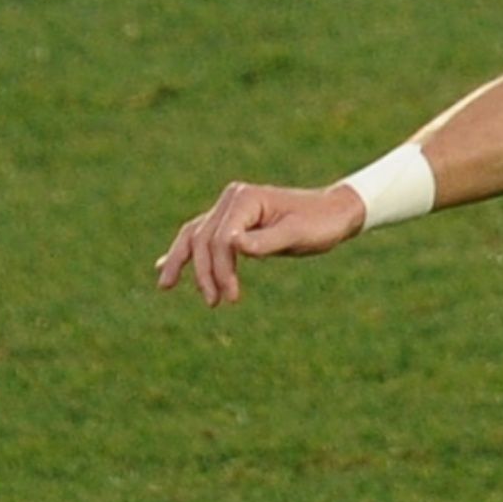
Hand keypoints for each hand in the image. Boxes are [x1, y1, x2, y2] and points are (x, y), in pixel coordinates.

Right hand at [155, 180, 366, 305]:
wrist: (336, 213)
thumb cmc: (321, 223)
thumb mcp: (297, 235)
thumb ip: (266, 241)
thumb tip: (232, 244)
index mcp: (245, 198)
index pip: (219, 239)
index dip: (221, 270)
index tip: (232, 297)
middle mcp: (232, 199)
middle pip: (202, 238)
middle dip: (204, 273)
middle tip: (213, 303)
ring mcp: (230, 208)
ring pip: (195, 236)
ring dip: (184, 262)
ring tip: (166, 285)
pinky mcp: (233, 220)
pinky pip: (201, 236)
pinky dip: (186, 252)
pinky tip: (167, 266)